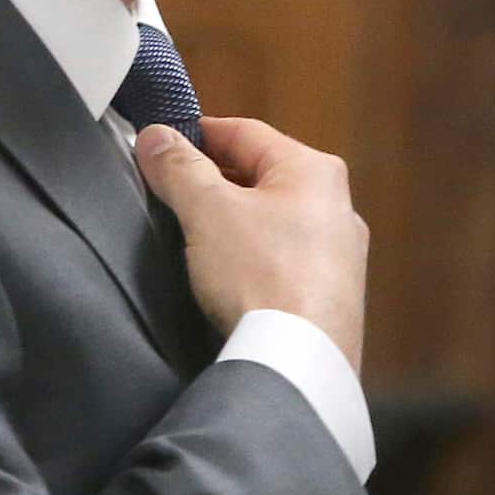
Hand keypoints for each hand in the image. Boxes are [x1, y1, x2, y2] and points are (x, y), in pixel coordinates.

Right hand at [135, 116, 367, 372]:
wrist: (298, 361)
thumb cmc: (261, 276)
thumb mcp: (207, 210)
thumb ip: (178, 168)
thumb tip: (155, 137)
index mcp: (313, 171)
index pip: (244, 133)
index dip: (197, 134)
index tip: (162, 144)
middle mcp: (337, 206)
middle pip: (261, 176)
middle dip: (213, 180)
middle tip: (168, 189)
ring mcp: (340, 255)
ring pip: (273, 219)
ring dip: (233, 220)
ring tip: (192, 233)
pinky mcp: (332, 296)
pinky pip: (284, 258)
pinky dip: (252, 256)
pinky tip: (227, 274)